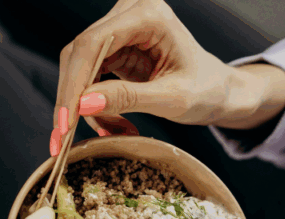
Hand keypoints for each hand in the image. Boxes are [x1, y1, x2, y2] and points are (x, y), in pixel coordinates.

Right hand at [53, 0, 284, 135]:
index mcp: (149, 15)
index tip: (66, 121)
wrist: (218, 90)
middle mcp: (129, 13)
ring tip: (109, 131)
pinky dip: (92, 105)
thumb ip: (128, 99)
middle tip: (66, 138)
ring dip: (84, 106)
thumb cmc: (206, 89)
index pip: (93, 44)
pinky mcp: (113, 48)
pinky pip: (87, 76)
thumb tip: (82, 104)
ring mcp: (119, 29)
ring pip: (78, 68)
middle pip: (79, 54)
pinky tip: (109, 123)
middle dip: (72, 99)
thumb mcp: (172, 99)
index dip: (74, 83)